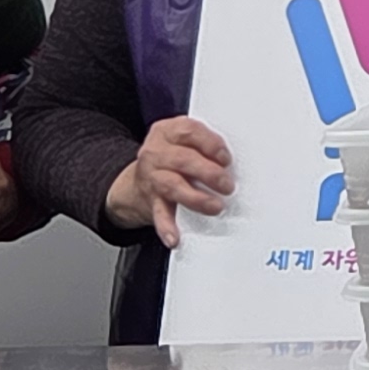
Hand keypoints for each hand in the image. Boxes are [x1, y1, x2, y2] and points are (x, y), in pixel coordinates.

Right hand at [103, 118, 234, 247]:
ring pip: (173, 185)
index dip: (211, 144)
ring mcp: (151, 176)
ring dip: (196, 198)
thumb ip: (203, 145)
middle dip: (209, 172)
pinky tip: (175, 237)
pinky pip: (159, 213)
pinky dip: (167, 227)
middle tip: (227, 185)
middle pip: (183, 159)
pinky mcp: (151, 200)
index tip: (226, 158)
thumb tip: (232, 161)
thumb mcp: (183, 142)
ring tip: (215, 206)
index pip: (190, 132)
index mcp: (167, 132)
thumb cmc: (172, 158)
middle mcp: (156, 152)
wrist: (136, 183)